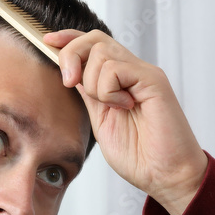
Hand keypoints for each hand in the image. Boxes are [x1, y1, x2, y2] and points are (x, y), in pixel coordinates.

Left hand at [43, 29, 207, 214]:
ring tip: (112, 107)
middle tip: (70, 83)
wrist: (167, 176)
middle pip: (94, 38)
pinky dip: (109, 90)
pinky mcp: (152, 80)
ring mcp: (144, 74)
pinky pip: (115, 68)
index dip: (68, 38)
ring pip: (101, 51)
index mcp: (121, 80)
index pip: (93, 44)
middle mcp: (133, 71)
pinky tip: (125, 106)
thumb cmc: (140, 157)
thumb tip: (70, 73)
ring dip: (93, 83)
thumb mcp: (102, 121)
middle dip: (71, 55)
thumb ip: (89, 96)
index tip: (48, 41)